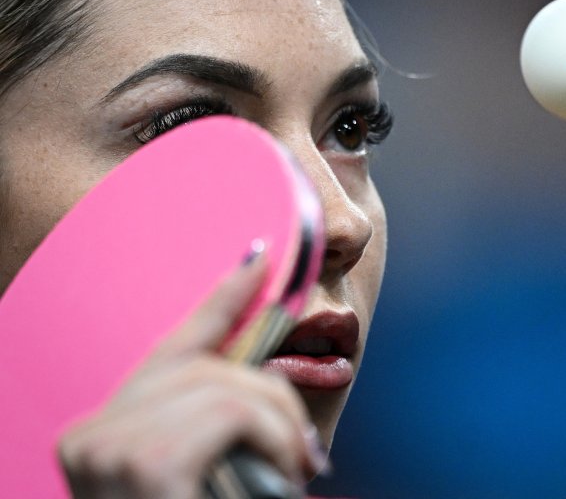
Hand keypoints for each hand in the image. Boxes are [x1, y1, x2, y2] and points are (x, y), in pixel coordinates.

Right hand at [57, 244, 326, 498]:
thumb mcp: (210, 474)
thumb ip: (220, 425)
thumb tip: (267, 380)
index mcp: (105, 434)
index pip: (171, 346)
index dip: (221, 298)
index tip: (257, 258)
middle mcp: (92, 435)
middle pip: (211, 365)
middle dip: (275, 400)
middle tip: (306, 457)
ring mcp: (107, 449)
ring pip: (231, 385)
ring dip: (282, 428)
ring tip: (293, 473)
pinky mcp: (143, 464)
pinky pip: (236, 410)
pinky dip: (276, 438)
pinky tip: (283, 475)